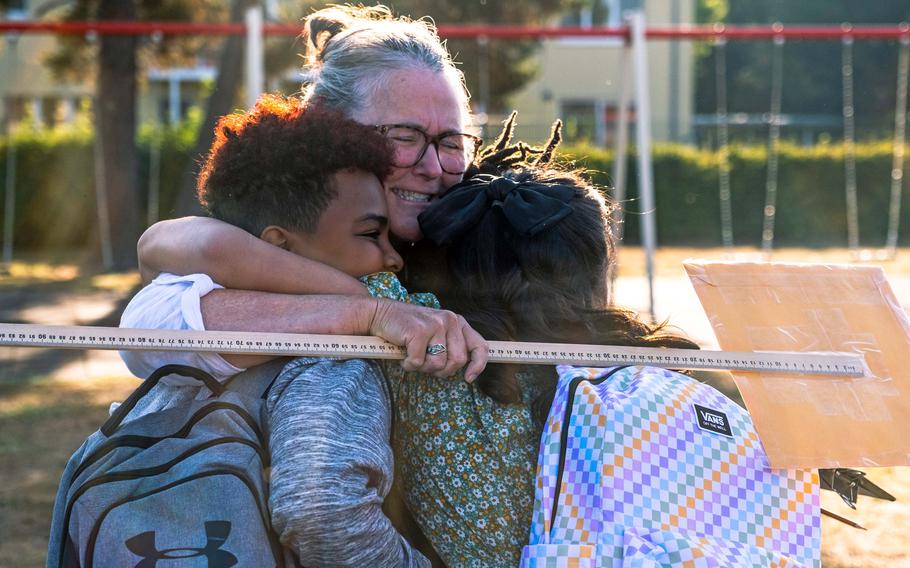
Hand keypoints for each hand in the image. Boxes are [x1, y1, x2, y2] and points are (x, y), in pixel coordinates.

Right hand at [367, 299, 487, 380]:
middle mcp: (450, 320)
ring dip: (423, 367)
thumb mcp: (436, 332)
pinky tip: (403, 355)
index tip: (468, 378)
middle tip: (426, 363)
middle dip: (442, 370)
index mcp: (457, 321)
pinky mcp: (419, 332)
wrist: (381, 314)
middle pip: (458, 361)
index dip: (477, 365)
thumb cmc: (408, 329)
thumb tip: (465, 369)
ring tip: (413, 356)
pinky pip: (418, 363)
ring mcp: (435, 325)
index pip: (479, 346)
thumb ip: (451, 345)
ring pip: (438, 364)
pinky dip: (408, 365)